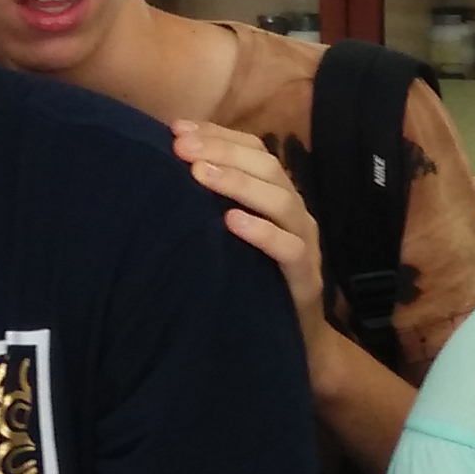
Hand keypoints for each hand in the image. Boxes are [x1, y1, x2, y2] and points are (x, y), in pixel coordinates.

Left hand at [173, 121, 328, 335]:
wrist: (296, 344)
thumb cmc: (254, 283)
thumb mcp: (231, 239)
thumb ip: (212, 207)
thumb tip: (167, 175)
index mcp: (277, 196)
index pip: (254, 151)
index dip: (218, 134)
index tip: (176, 129)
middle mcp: (295, 212)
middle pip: (267, 167)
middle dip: (222, 151)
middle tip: (181, 148)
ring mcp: (305, 243)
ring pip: (280, 201)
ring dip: (238, 183)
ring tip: (199, 174)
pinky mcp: (307, 279)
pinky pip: (290, 249)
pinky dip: (261, 233)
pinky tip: (231, 222)